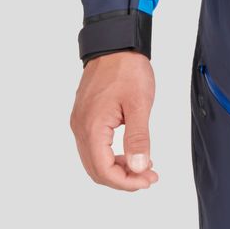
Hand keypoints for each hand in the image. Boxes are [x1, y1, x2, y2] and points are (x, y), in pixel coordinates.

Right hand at [71, 51, 159, 190]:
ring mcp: (80, 123)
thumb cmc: (127, 70)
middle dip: (123, 179)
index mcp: (92, 127)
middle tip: (149, 177)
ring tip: (144, 167)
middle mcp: (80, 128)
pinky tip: (131, 153)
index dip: (126, 182)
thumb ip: (138, 139)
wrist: (115, 46)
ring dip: (118, 169)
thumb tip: (139, 168)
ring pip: (94, 160)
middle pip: (96, 170)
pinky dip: (112, 156)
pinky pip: (94, 147)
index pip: (103, 170)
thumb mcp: (139, 105)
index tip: (148, 180)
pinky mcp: (85, 118)